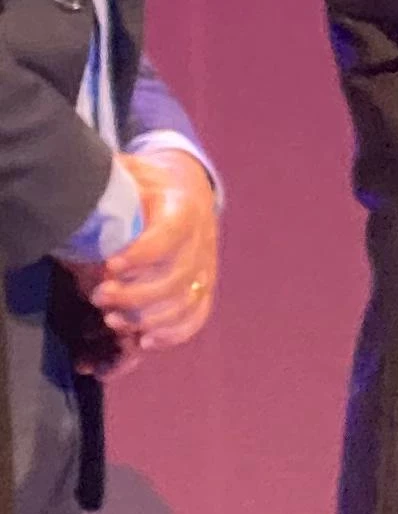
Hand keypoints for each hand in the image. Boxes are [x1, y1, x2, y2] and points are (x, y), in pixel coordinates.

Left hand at [83, 149, 220, 358]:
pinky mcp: (203, 288)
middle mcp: (201, 242)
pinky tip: (145, 341)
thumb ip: (110, 182)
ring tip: (110, 321)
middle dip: (135, 296)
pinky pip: (196, 317)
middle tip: (97, 297)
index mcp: (183, 209)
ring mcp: (205, 268)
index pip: (170, 235)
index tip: (109, 266)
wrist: (188, 190)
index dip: (142, 255)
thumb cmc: (147, 184)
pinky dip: (173, 334)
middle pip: (177, 278)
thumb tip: (75, 190)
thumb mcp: (130, 173)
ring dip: (148, 319)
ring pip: (186, 303)